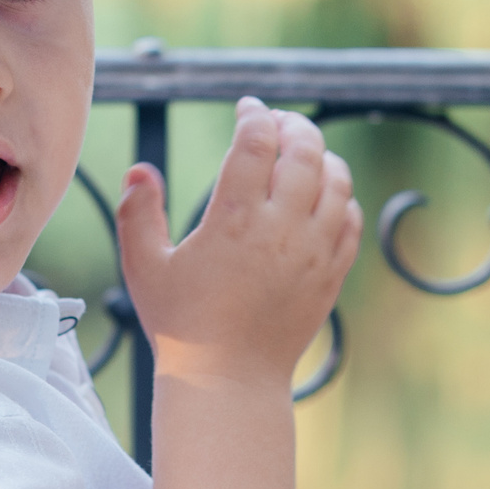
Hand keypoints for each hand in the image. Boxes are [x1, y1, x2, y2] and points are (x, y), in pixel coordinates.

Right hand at [116, 97, 360, 389]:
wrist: (228, 380)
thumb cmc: (180, 324)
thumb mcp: (145, 267)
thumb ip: (139, 213)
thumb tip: (140, 169)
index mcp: (233, 221)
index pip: (256, 142)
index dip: (254, 115)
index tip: (247, 108)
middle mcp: (280, 230)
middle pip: (304, 150)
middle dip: (293, 125)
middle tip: (278, 122)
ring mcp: (313, 252)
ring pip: (336, 180)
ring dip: (322, 155)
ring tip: (301, 151)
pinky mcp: (331, 274)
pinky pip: (350, 219)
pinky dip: (341, 195)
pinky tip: (321, 194)